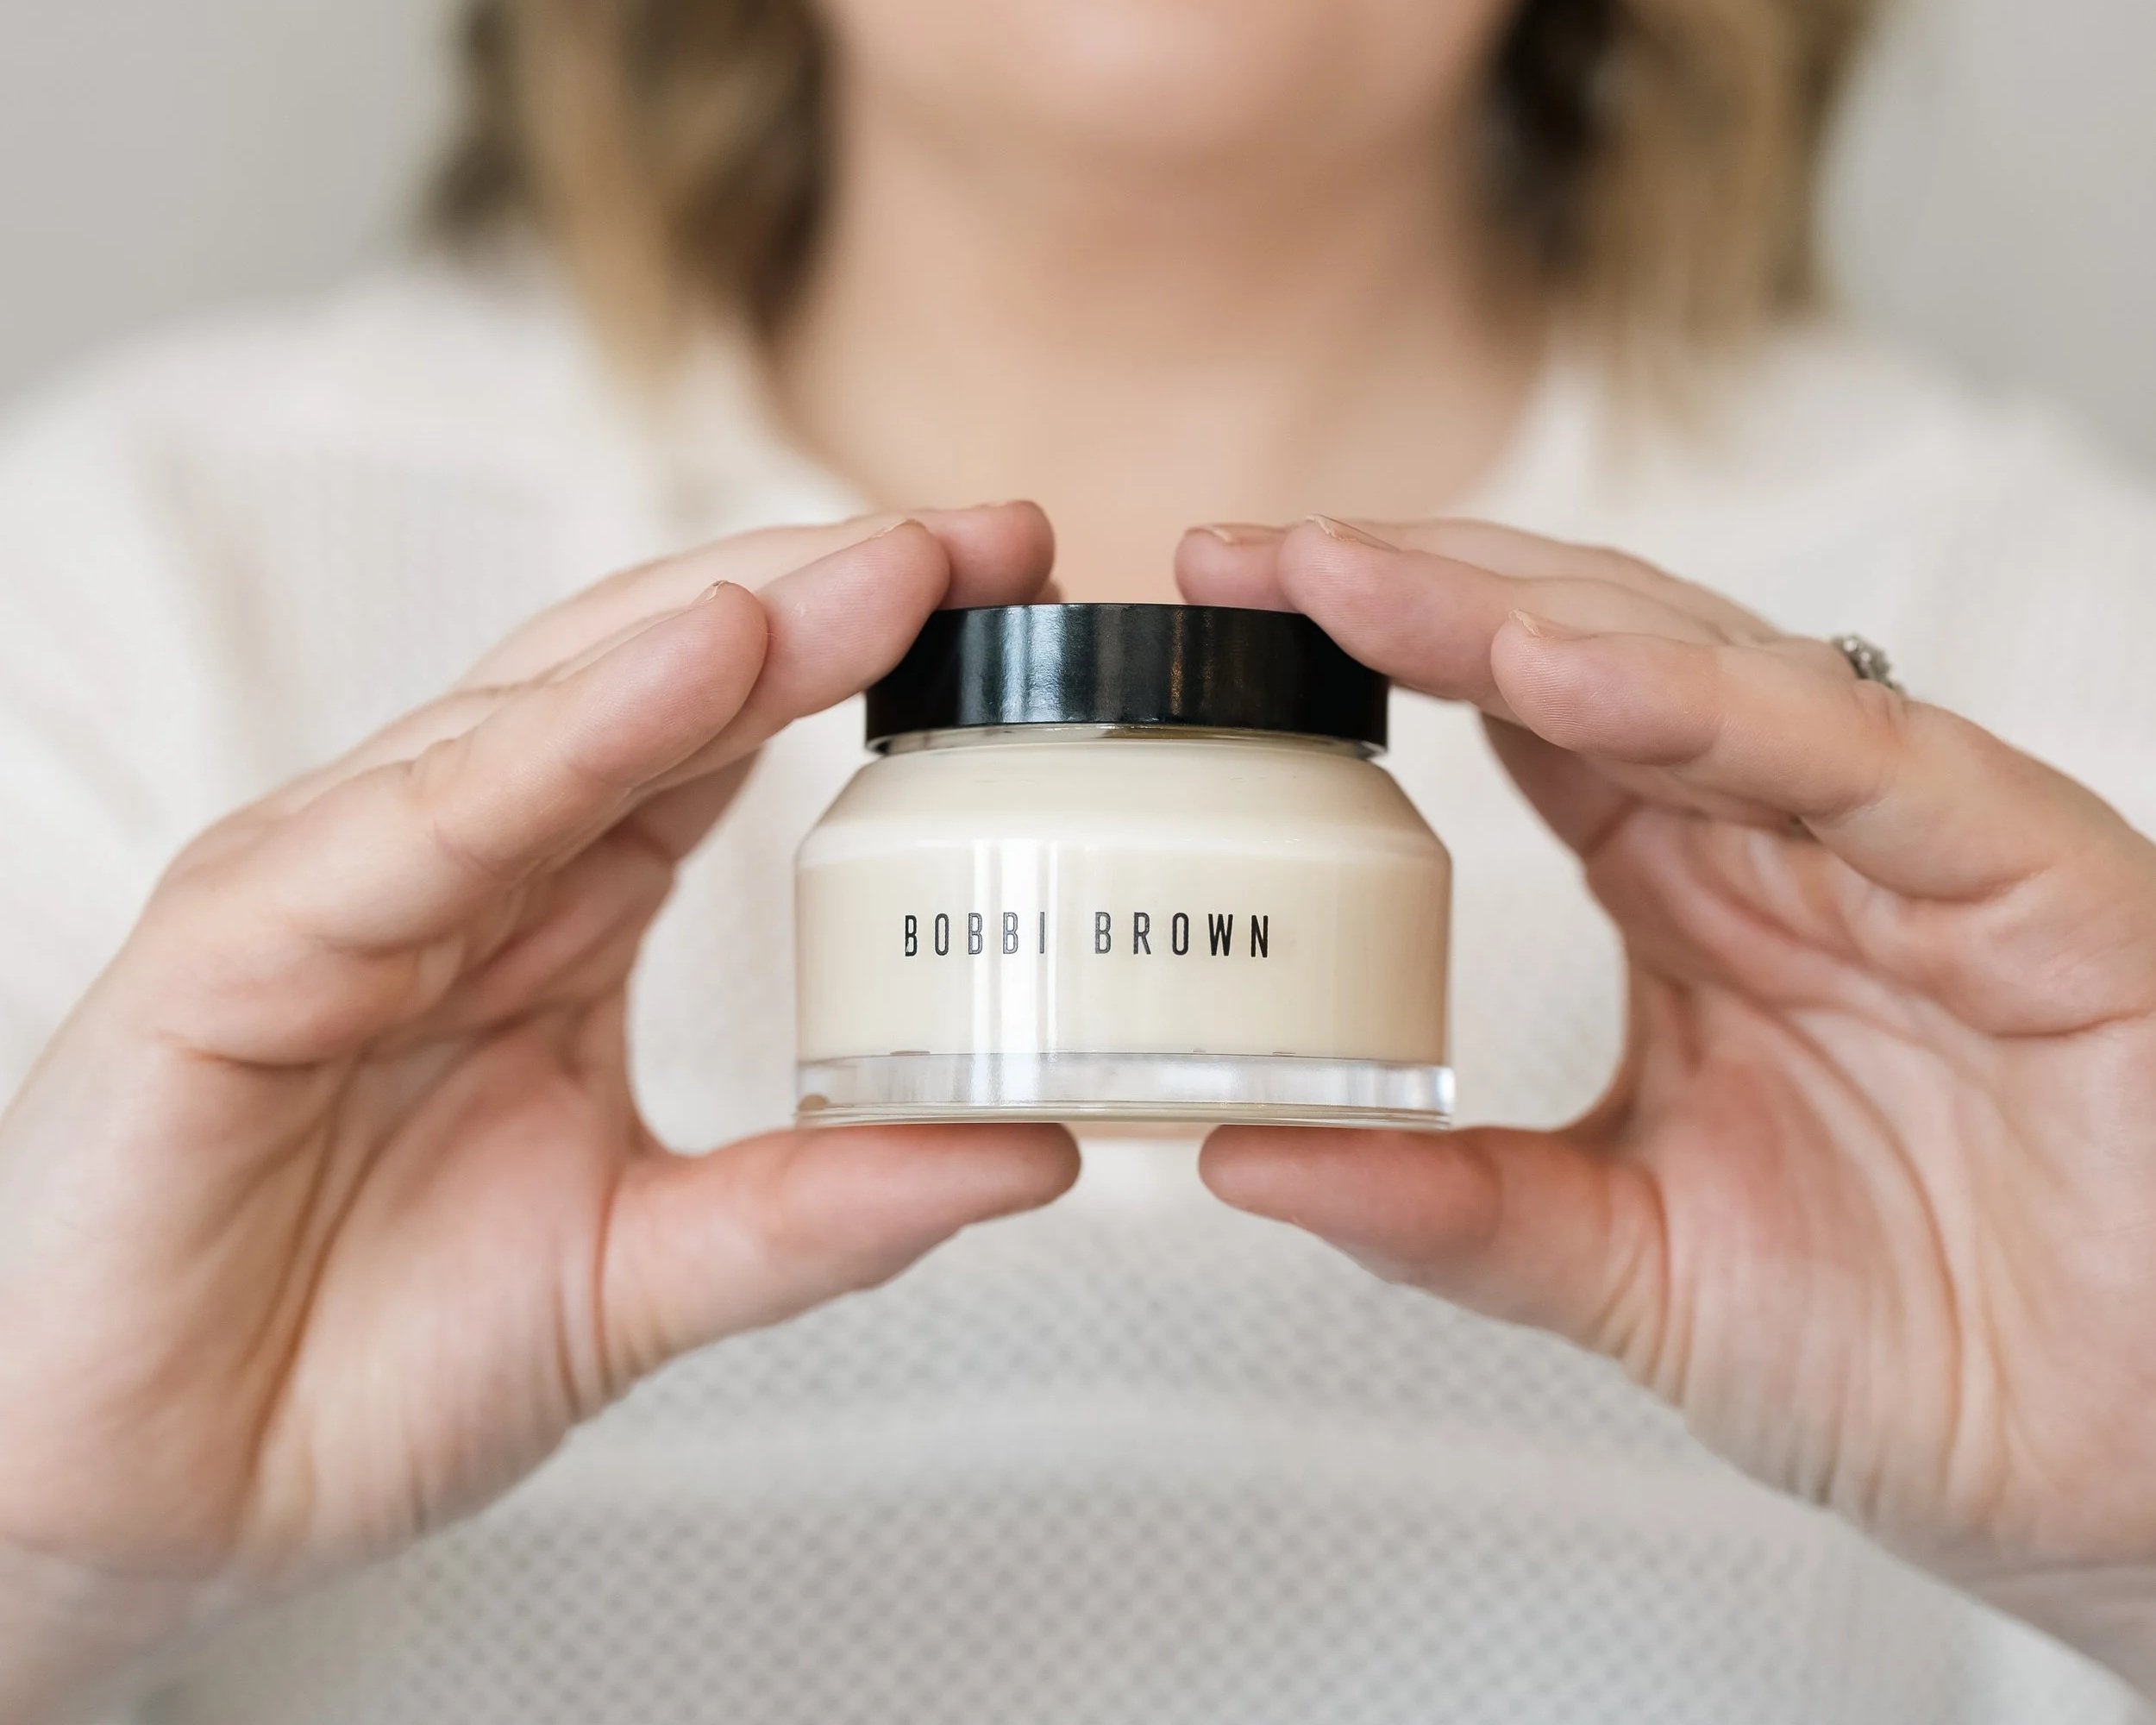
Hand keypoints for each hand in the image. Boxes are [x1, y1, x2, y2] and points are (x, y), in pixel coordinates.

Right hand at [0, 505, 1078, 1715]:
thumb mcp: (645, 1275)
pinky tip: (692, 666)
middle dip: (825, 595)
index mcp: (555, 912)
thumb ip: (823, 1211)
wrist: (150, 1504)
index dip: (864, 656)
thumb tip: (1035, 1149)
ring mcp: (343, 886)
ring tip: (883, 569)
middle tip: (991, 538)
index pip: (722, 734)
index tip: (1017, 596)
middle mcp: (457, 866)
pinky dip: (558, 740)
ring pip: (547, 713)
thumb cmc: (366, 1368)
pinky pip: (421, 823)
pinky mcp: (242, 945)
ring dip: (724, 630)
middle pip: (654, 678)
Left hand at [1179, 516, 2155, 1688]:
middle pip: (1586, 652)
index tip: (1219, 612)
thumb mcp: (1629, 1268)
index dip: (1379, 653)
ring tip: (1355, 576)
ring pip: (1706, 667)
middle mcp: (1787, 840)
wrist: (2133, 1460)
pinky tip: (1566, 676)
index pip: (1516, 720)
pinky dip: (1716, 708)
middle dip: (1413, 590)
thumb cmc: (1922, 1350)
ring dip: (1521, 610)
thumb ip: (1449, 1209)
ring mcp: (1907, 842)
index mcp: (1691, 895)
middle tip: (1244, 555)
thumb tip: (1239, 1152)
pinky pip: (1861, 760)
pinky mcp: (2032, 875)